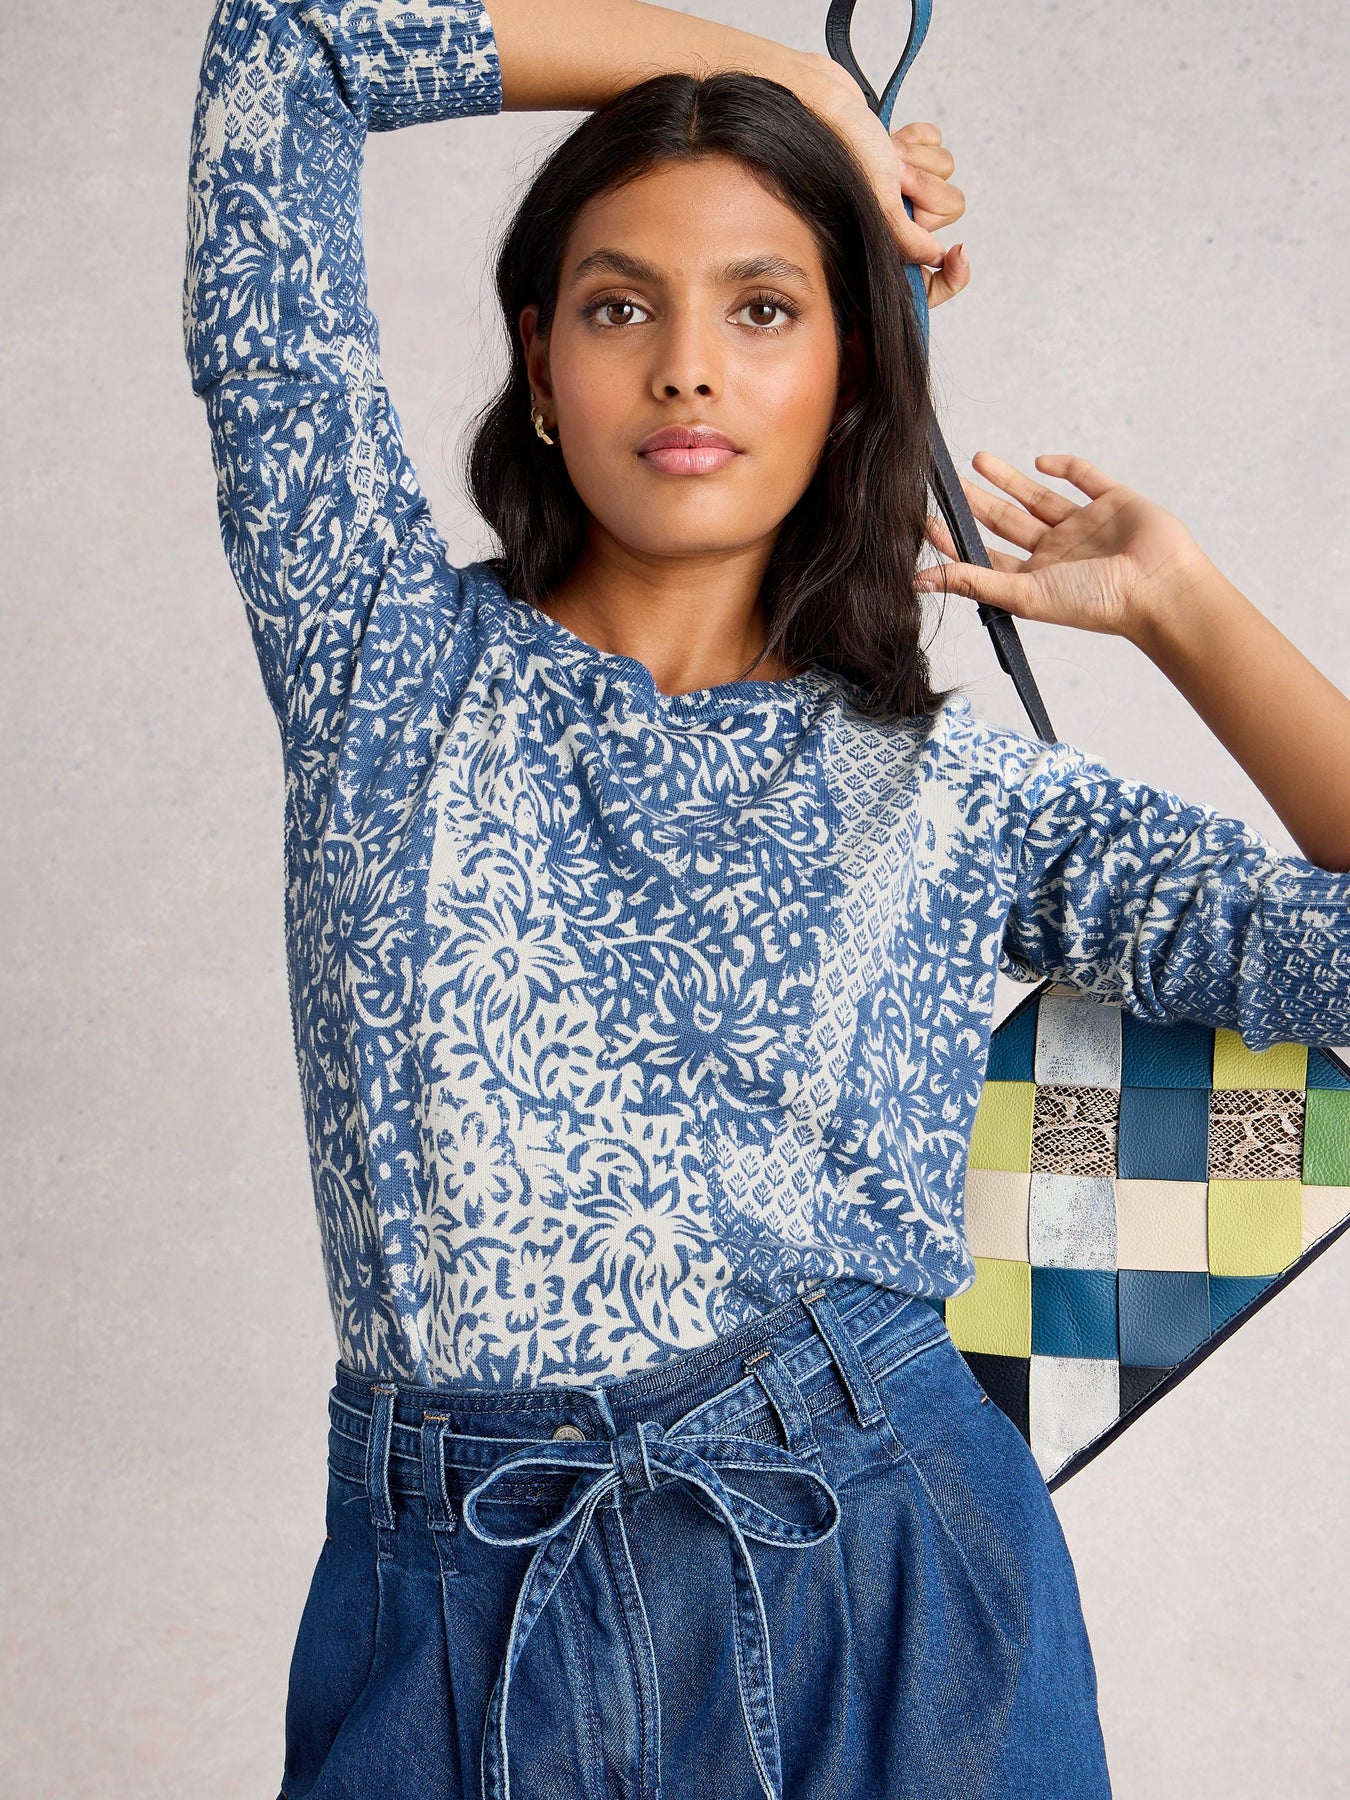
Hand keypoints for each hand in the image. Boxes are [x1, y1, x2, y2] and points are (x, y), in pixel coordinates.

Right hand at [804, 62, 968, 306]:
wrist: (820, 103)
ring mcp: (900, 183)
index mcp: (884, 241)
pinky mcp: (905, 151)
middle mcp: (894, 217)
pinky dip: (919, 137)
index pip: (931, 271)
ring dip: (921, 159)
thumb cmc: (840, 151)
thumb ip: (910, 242)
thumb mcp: (880, 208)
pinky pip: (936, 143)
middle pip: (948, 211)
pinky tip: (893, 139)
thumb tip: (937, 256)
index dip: (951, 274)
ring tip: (889, 155)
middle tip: (896, 178)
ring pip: (945, 173)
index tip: (959, 258)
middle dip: (926, 188)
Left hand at [913, 451, 1212, 640]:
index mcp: (1037, 578)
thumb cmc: (1096, 602)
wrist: (1159, 587)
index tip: (928, 519)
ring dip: (1008, 479)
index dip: (957, 539)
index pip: (986, 556)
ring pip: (1038, 496)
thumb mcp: (1024, 593)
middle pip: (1006, 522)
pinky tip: (1040, 461)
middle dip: (976, 502)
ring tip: (976, 460)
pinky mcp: (1114, 501)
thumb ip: (972, 581)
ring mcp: (1085, 525)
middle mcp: (1058, 553)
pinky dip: (1063, 467)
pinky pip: (1085, 478)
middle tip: (946, 481)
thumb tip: (919, 582)